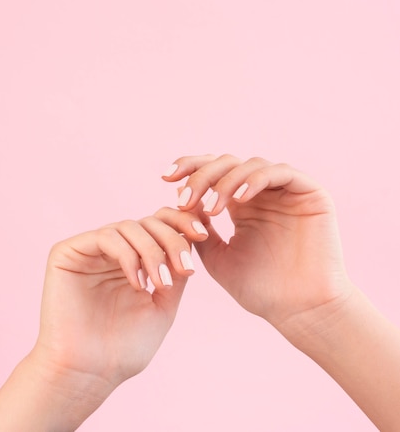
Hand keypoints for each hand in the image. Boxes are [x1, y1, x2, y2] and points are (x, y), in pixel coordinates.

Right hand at [32, 211, 200, 399]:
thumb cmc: (124, 347)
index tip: (203, 236)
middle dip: (172, 239)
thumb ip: (176, 271)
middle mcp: (112, 250)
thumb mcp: (164, 305)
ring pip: (129, 226)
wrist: (89, 374)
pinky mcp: (67, 252)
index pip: (160, 225)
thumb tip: (194, 238)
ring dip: (152, 251)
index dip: (182, 223)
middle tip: (185, 267)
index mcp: (134, 258)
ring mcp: (89, 250)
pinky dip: (128, 255)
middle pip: (148, 221)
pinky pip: (105, 236)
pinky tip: (137, 283)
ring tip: (161, 284)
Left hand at [162, 154, 352, 341]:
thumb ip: (199, 228)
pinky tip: (240, 200)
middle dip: (202, 176)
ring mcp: (286, 190)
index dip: (189, 168)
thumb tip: (179, 202)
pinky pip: (280, 172)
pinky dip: (256, 180)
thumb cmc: (261, 290)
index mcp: (243, 204)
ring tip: (211, 208)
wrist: (300, 311)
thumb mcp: (218, 257)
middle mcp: (263, 192)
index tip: (165, 180)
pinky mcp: (309, 192)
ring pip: (250, 164)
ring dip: (226, 181)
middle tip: (185, 198)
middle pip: (228, 163)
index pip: (213, 173)